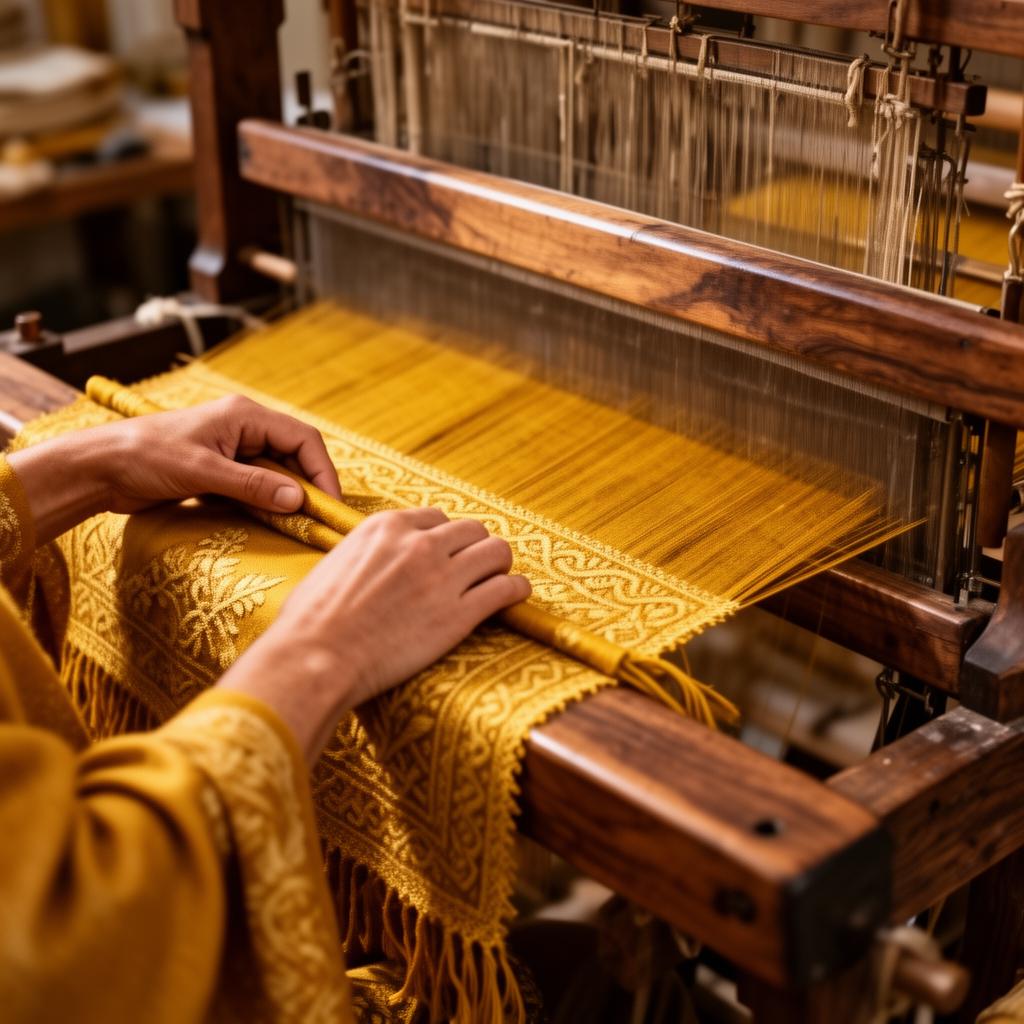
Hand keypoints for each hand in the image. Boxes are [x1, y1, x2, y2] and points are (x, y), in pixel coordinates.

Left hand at [105, 394, 340, 512]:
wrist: (100, 469)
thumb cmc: (147, 458)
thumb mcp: (204, 472)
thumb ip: (254, 485)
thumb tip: (299, 499)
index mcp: (245, 416)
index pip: (302, 438)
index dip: (322, 471)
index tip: (329, 504)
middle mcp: (244, 429)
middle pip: (294, 456)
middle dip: (309, 486)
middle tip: (318, 520)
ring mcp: (232, 450)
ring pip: (277, 473)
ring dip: (287, 497)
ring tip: (299, 525)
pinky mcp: (220, 471)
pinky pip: (256, 486)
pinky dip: (267, 503)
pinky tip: (272, 522)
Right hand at [218, 507, 531, 761]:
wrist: (316, 657)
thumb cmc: (311, 620)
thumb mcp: (334, 563)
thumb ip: (364, 553)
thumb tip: (369, 561)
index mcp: (387, 526)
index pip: (436, 518)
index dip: (445, 539)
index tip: (447, 556)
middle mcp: (419, 543)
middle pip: (472, 530)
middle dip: (476, 548)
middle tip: (476, 569)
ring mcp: (443, 576)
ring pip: (497, 551)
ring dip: (500, 565)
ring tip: (498, 580)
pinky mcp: (460, 613)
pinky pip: (507, 588)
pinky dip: (516, 590)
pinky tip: (515, 596)